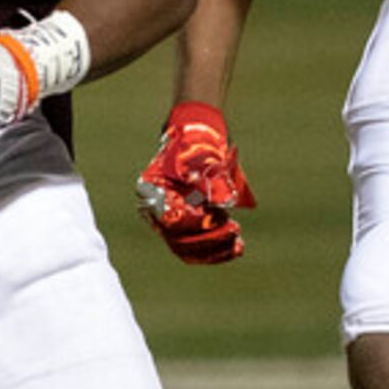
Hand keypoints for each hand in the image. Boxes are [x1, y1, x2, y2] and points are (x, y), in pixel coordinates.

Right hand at [136, 103, 254, 263]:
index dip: (192, 222)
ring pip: (185, 247)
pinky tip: (237, 248)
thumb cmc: (198, 143)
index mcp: (151, 188)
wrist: (198, 137)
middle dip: (208, 239)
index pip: (168, 217)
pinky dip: (215, 251)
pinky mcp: (184, 227)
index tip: (216, 215)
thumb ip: (207, 176)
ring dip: (213, 249)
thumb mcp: (203, 155)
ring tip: (237, 242)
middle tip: (234, 229)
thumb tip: (218, 203)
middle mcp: (155, 207)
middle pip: (177, 238)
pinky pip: (194, 248)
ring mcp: (169, 219)